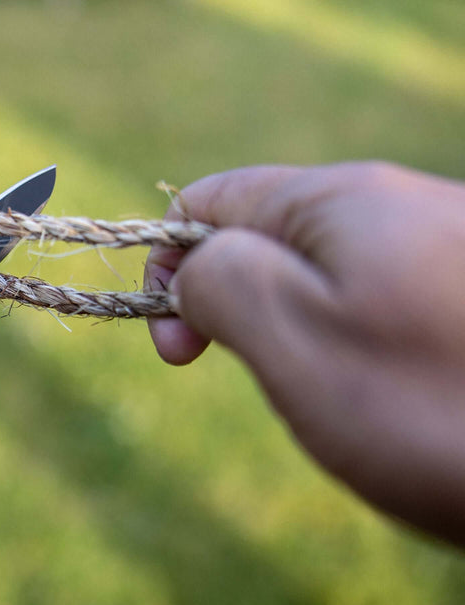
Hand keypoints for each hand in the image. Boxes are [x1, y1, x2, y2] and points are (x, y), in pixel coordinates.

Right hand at [143, 161, 464, 546]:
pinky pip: (391, 304)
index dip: (168, 264)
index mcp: (342, 199)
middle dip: (241, 306)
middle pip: (274, 235)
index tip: (177, 347)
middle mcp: (403, 204)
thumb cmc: (433, 406)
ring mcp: (452, 248)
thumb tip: (194, 261)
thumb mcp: (291, 336)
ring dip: (304, 335)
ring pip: (333, 277)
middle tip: (264, 380)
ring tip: (342, 400)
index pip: (210, 198)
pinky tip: (401, 401)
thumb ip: (217, 279)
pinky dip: (365, 351)